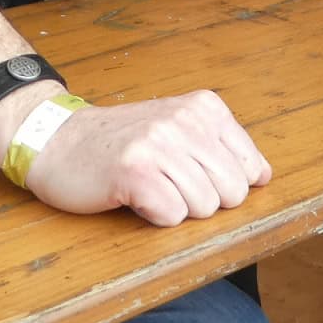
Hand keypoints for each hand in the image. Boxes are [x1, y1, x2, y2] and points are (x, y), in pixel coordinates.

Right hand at [24, 90, 271, 224]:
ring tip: (150, 185)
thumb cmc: (122, 141)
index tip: (196, 176)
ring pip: (204, 206)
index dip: (227, 185)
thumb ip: (222, 146)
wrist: (58, 139)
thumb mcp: (179, 126)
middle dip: (205, 201)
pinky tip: (134, 195)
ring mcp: (159, 144)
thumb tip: (264, 176)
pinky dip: (154, 216)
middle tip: (169, 184)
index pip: (252, 167)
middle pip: (232, 192)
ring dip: (176, 207)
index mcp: (204, 107)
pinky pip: (172, 215)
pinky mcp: (134, 172)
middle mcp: (185, 120)